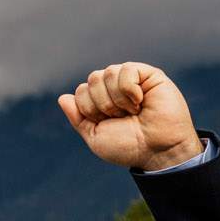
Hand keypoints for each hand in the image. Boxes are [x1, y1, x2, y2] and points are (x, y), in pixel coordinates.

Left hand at [55, 62, 203, 171]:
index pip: (81, 92)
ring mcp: (132, 79)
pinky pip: (126, 70)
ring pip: (107, 73)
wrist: (156, 151)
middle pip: (92, 80)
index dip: (90, 110)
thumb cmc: (129, 147)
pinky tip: (141, 101)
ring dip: (117, 100)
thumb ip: (78, 117)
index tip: (108, 124)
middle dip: (102, 105)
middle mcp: (115, 88)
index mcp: (101, 101)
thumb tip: (62, 98)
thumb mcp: (96, 136)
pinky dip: (129, 89)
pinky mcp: (149, 74)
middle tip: (122, 118)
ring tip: (134, 111)